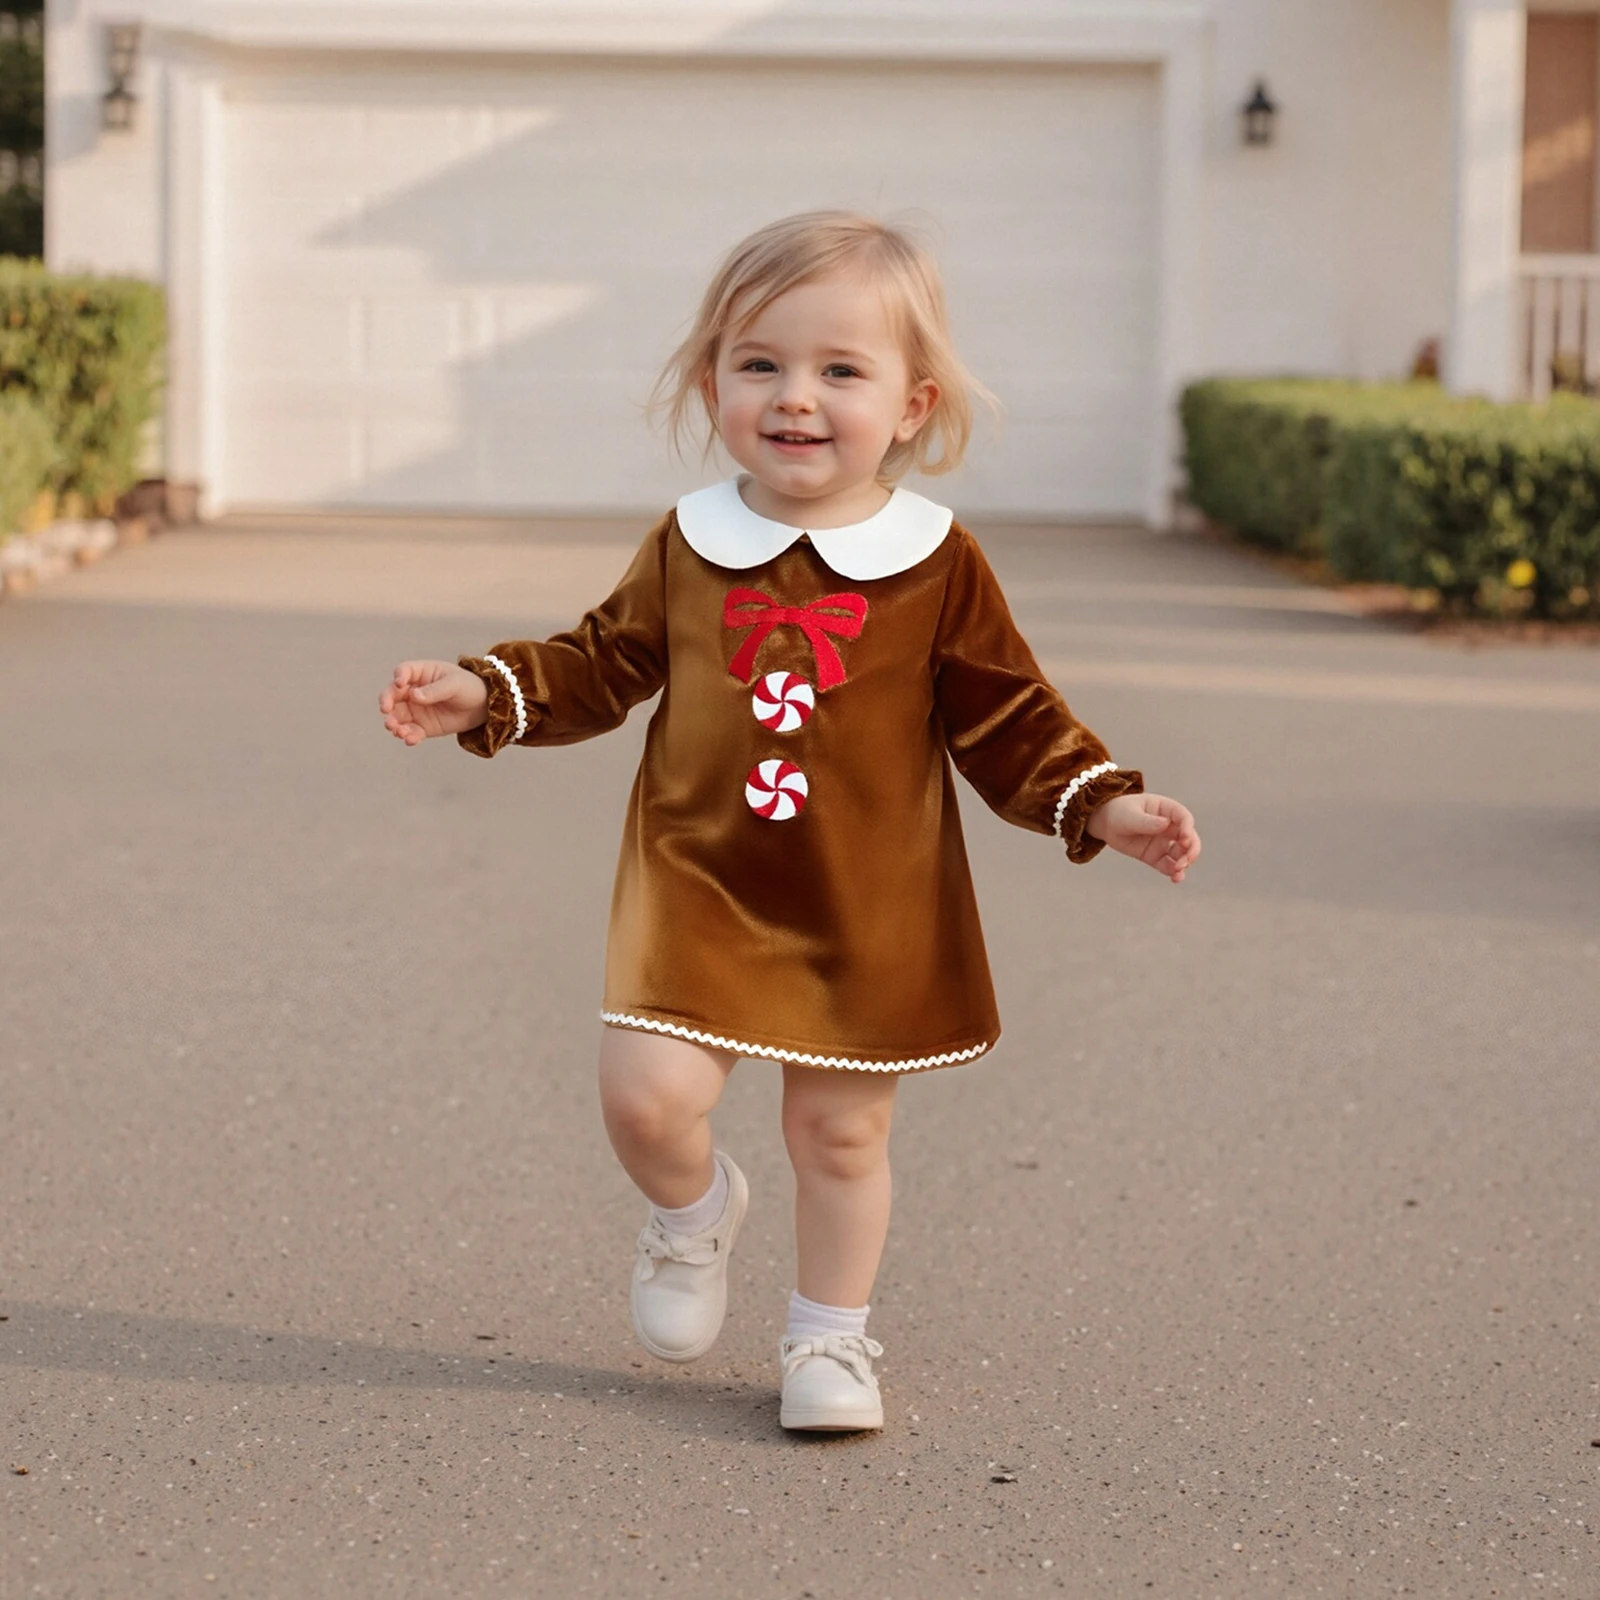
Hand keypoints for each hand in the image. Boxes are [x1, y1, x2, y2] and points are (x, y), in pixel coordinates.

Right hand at [379, 660, 488, 745]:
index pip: (404, 672)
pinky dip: (408, 736)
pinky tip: (410, 739)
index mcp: (421, 673)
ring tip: (396, 730)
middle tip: (385, 710)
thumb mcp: (454, 684)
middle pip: (392, 695)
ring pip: (397, 716)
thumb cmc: (469, 687)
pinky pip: (410, 732)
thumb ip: (435, 690)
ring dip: (393, 723)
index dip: (398, 677)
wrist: (483, 707)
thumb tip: (414, 696)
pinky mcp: (422, 726)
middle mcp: (413, 691)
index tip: (399, 683)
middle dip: (386, 702)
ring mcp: (416, 710)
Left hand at [1084, 792, 1201, 883]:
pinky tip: (1175, 879)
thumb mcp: (1130, 815)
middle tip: (1185, 860)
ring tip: (1177, 871)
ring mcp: (1164, 842)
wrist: (1105, 823)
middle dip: (1191, 849)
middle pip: (1189, 838)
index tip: (1184, 839)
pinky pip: (1168, 865)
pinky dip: (1174, 872)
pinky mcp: (1156, 856)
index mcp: (1166, 810)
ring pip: (1182, 853)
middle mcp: (1170, 826)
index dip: (1188, 828)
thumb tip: (1165, 824)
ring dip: (1184, 862)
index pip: (1183, 818)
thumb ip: (1146, 821)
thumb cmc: (1119, 812)